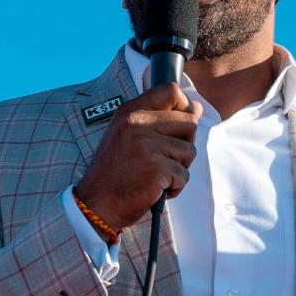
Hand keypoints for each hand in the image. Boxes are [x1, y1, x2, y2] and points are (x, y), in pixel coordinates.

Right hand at [75, 83, 201, 230]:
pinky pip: (184, 175)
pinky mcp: (156, 168)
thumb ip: (160, 120)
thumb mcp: (129, 136)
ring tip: (158, 176)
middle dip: (185, 144)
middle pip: (189, 122)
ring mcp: (147, 145)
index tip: (178, 126)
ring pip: (189, 151)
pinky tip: (157, 189)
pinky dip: (175, 186)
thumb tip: (197, 108)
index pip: (170, 91)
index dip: (184, 106)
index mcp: (129, 112)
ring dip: (180, 168)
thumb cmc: (116, 172)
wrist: (97, 204)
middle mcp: (137, 124)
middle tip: (166, 159)